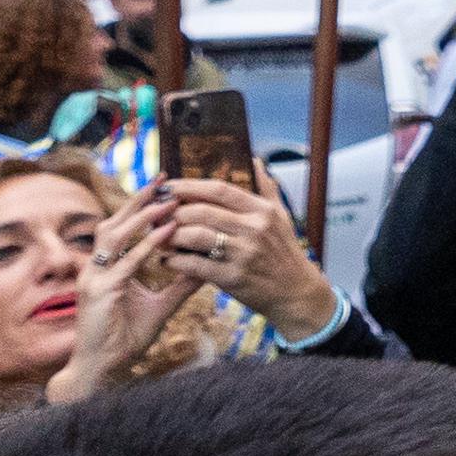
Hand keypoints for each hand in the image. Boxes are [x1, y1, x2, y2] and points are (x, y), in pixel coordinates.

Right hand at [53, 187, 206, 401]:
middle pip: (114, 222)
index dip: (140, 205)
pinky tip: (166, 234)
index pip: (121, 227)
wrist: (102, 370)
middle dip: (139, 199)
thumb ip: (180, 285)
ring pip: (114, 236)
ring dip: (141, 217)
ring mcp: (94, 278)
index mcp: (106, 267)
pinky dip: (145, 247)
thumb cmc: (125, 339)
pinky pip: (124, 264)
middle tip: (164, 180)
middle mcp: (95, 267)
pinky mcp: (99, 293)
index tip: (165, 187)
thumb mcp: (160, 307)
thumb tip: (206, 265)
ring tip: (168, 201)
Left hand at [93, 173, 338, 356]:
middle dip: (174, 211)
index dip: (190, 186)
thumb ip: (267, 188)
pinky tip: (167, 261)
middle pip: (202, 211)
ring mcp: (243, 254)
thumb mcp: (282, 218)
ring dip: (171, 236)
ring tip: (159, 237)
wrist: (297, 294)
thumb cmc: (285, 254)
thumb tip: (255, 160)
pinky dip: (176, 262)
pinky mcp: (233, 278)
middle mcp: (253, 229)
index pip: (219, 190)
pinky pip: (195, 265)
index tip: (169, 187)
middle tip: (158, 214)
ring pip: (195, 236)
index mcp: (262, 211)